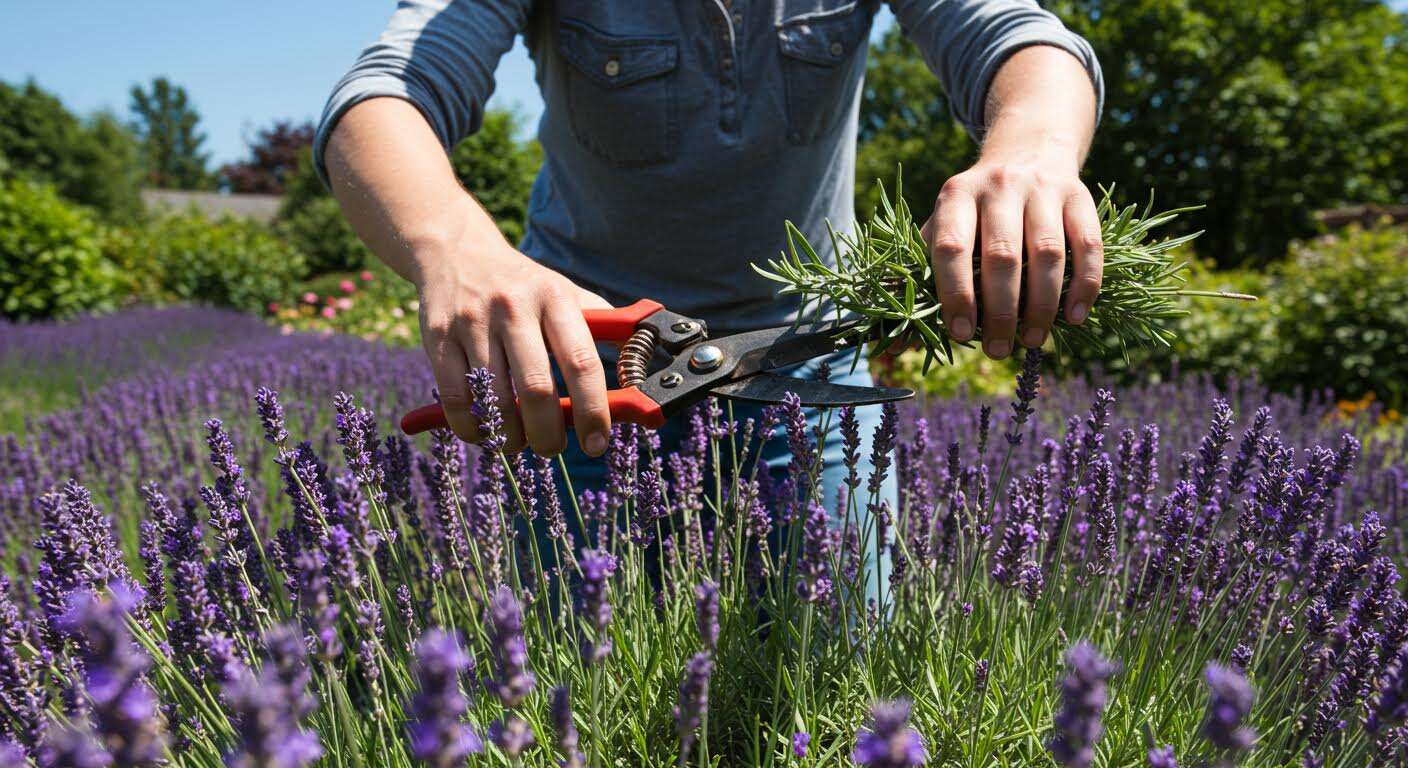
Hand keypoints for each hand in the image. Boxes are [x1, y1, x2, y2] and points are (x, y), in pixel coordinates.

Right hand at [416, 240, 611, 456]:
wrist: (457, 253)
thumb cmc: (524, 287)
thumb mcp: (565, 293)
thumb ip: (603, 330)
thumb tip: (638, 377)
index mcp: (555, 299)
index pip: (582, 363)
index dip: (593, 411)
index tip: (596, 442)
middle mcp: (513, 308)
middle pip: (536, 390)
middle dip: (548, 434)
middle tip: (553, 448)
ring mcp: (472, 322)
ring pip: (494, 401)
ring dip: (510, 437)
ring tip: (519, 441)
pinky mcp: (437, 338)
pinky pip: (456, 401)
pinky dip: (473, 429)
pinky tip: (485, 431)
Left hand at [921, 157, 1103, 359]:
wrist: (1028, 152)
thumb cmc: (976, 210)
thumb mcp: (944, 227)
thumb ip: (921, 276)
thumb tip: (894, 343)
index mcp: (956, 195)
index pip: (952, 248)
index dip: (956, 293)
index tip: (961, 333)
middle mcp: (999, 186)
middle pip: (1002, 256)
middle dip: (1000, 312)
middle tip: (998, 350)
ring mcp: (1043, 188)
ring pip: (1048, 254)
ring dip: (1042, 305)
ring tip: (1033, 341)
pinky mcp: (1080, 197)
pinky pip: (1088, 246)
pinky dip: (1084, 285)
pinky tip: (1074, 317)